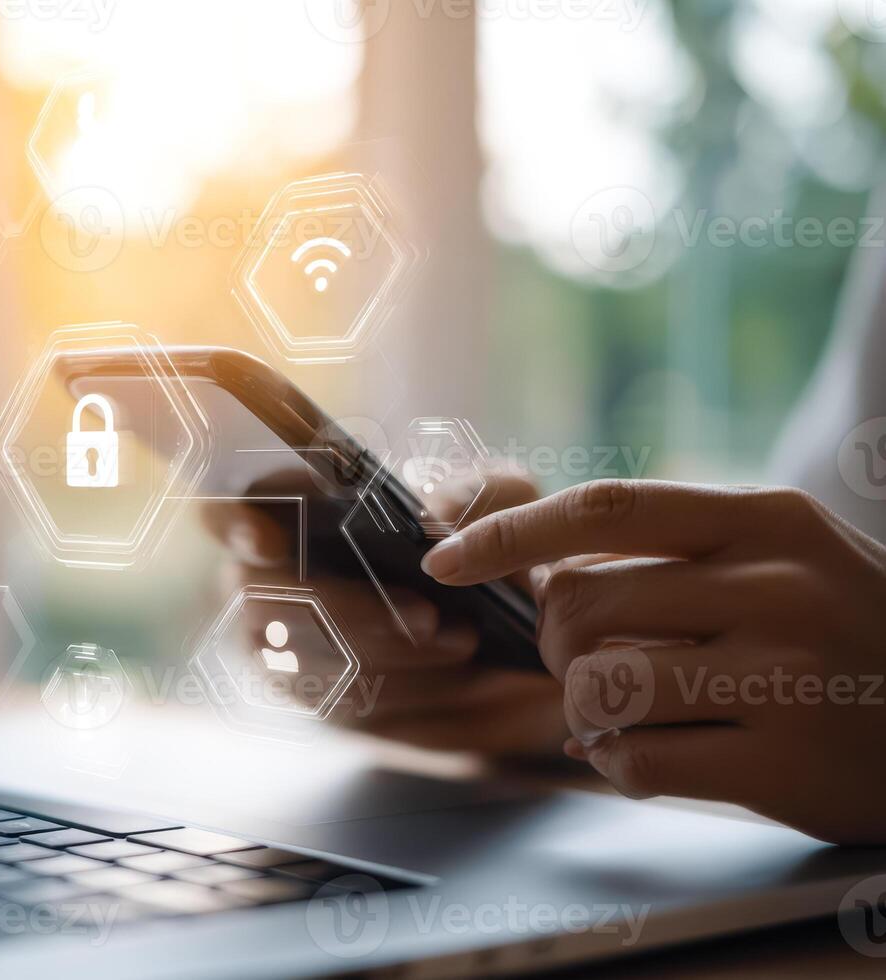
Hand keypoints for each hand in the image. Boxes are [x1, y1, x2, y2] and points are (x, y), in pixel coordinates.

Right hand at [204, 467, 566, 757]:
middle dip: (346, 610)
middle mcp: (267, 580)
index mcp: (289, 510)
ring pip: (303, 663)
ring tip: (462, 644)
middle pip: (265, 601)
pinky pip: (341, 707)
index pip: (223, 512)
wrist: (515, 626)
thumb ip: (475, 495)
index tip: (266, 539)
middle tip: (425, 616)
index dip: (230, 524)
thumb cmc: (481, 540)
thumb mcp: (499, 500)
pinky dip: (402, 695)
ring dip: (385, 657)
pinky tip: (457, 679)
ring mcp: (283, 650)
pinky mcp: (318, 700)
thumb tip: (432, 521)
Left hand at [422, 479, 885, 843]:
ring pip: (597, 686)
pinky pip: (637, 761)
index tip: (441, 556)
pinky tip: (660, 753)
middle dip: (557, 643)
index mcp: (764, 520)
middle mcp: (776, 587)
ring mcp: (786, 677)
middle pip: (581, 606)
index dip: (509, 533)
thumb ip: (674, 552)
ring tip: (630, 710)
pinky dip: (620, 764)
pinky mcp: (785, 763)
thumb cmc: (847, 628)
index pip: (605, 510)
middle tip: (593, 659)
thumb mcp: (780, 555)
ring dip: (585, 708)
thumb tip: (534, 572)